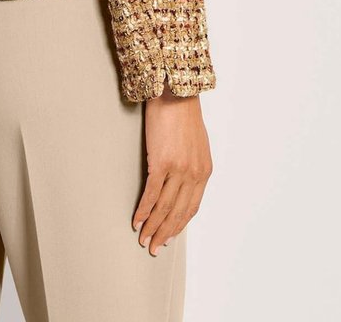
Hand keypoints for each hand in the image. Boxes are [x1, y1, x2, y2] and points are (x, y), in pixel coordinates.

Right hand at [132, 86, 213, 255]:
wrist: (174, 92)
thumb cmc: (182, 113)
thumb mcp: (195, 142)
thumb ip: (191, 163)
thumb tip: (181, 178)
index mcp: (204, 170)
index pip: (192, 206)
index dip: (179, 224)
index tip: (169, 236)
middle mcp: (194, 174)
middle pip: (178, 213)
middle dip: (166, 233)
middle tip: (154, 248)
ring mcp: (178, 169)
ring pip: (165, 208)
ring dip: (153, 227)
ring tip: (143, 239)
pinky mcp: (161, 162)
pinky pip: (152, 193)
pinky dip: (144, 210)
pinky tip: (136, 220)